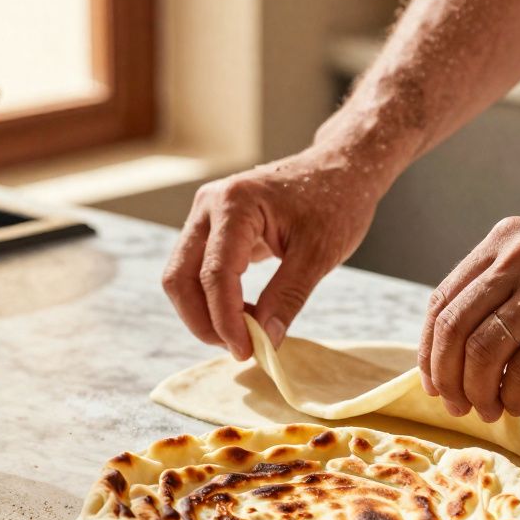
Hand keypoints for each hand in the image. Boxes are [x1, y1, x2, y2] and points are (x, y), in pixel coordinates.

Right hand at [162, 148, 382, 359]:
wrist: (339, 169)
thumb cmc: (335, 201)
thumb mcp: (319, 253)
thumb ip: (288, 297)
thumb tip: (265, 340)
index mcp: (235, 203)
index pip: (214, 273)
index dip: (226, 319)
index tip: (246, 350)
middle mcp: (209, 206)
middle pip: (180, 277)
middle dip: (203, 321)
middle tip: (239, 348)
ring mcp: (206, 216)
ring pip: (181, 276)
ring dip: (204, 312)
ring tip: (245, 332)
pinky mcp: (211, 228)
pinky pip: (196, 271)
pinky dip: (212, 299)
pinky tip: (244, 314)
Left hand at [418, 214, 519, 419]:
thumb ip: (507, 289)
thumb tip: (462, 348)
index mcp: (504, 242)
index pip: (442, 302)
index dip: (430, 350)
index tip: (434, 383)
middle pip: (453, 329)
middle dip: (446, 377)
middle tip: (456, 407)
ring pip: (483, 351)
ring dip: (478, 393)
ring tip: (490, 411)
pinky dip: (515, 396)